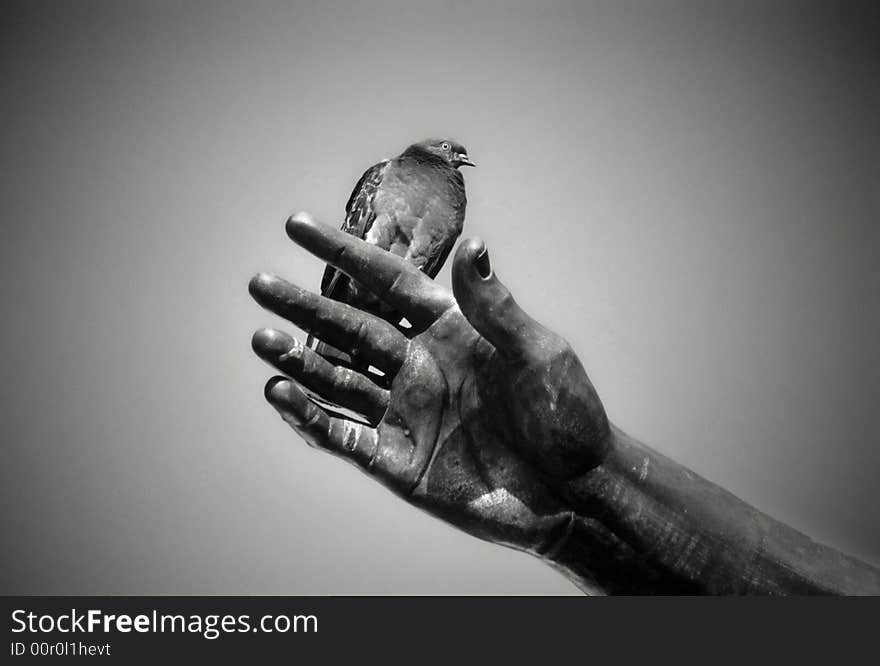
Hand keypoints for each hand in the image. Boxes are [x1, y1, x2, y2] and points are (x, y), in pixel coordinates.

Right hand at [249, 213, 611, 556]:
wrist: (575, 494)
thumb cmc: (567, 416)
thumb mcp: (536, 353)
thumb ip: (494, 306)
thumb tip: (472, 243)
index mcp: (450, 331)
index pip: (386, 283)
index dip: (343, 254)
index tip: (299, 226)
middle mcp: (419, 366)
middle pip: (350, 329)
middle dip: (305, 307)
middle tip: (260, 285)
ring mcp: (406, 413)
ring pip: (339, 380)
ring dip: (299, 361)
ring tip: (262, 339)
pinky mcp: (398, 461)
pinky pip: (344, 436)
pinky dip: (311, 418)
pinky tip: (280, 396)